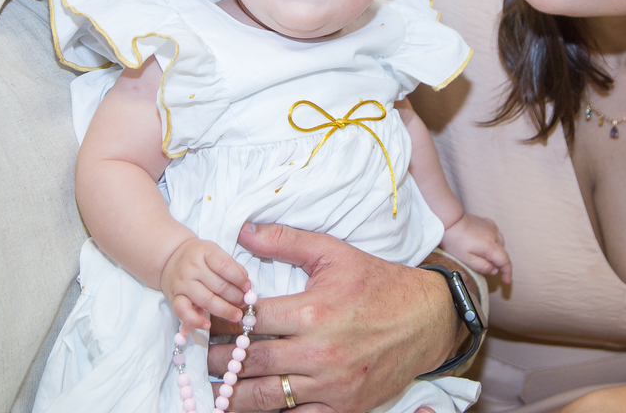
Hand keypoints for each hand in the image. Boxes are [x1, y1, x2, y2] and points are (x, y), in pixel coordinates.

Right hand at [161, 237, 250, 331]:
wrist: (170, 257)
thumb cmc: (198, 256)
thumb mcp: (215, 253)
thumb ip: (232, 267)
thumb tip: (246, 286)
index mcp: (205, 252)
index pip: (225, 266)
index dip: (239, 279)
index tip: (248, 288)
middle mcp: (192, 267)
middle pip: (219, 286)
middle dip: (236, 297)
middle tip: (244, 303)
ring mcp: (182, 283)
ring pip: (206, 300)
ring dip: (225, 310)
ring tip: (236, 315)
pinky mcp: (174, 298)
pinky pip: (184, 312)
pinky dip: (196, 321)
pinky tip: (208, 324)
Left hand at [206, 222, 455, 411]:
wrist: (427, 320)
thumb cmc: (378, 283)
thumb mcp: (334, 253)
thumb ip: (285, 240)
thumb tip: (243, 231)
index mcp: (313, 311)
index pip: (249, 321)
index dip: (220, 323)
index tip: (202, 321)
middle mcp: (319, 352)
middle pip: (250, 362)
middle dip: (217, 361)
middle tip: (198, 356)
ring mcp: (331, 385)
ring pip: (266, 397)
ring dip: (233, 394)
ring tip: (213, 388)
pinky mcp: (343, 407)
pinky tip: (251, 406)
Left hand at [441, 213, 511, 283]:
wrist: (449, 220)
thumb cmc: (454, 240)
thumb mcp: (466, 259)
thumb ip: (482, 267)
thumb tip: (494, 270)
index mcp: (490, 246)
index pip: (505, 261)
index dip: (507, 272)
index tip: (506, 280)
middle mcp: (494, 235)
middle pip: (502, 252)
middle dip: (499, 262)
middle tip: (489, 268)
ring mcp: (491, 227)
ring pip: (500, 243)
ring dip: (497, 251)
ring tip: (485, 256)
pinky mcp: (486, 222)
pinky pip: (496, 233)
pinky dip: (494, 241)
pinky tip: (486, 243)